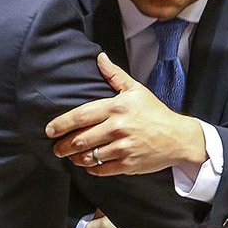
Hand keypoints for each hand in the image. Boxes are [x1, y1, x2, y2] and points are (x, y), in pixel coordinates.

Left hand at [45, 53, 205, 175]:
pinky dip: (91, 169)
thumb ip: (114, 75)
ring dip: (76, 158)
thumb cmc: (155, 112)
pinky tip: (88, 165)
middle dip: (64, 146)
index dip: (62, 124)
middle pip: (81, 140)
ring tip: (71, 157)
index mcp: (116, 108)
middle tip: (57, 148)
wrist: (178, 137)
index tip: (49, 130)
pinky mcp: (128, 164)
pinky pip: (102, 169)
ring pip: (89, 156)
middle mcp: (118, 128)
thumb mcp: (136, 90)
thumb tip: (99, 57)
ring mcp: (123, 148)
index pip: (81, 116)